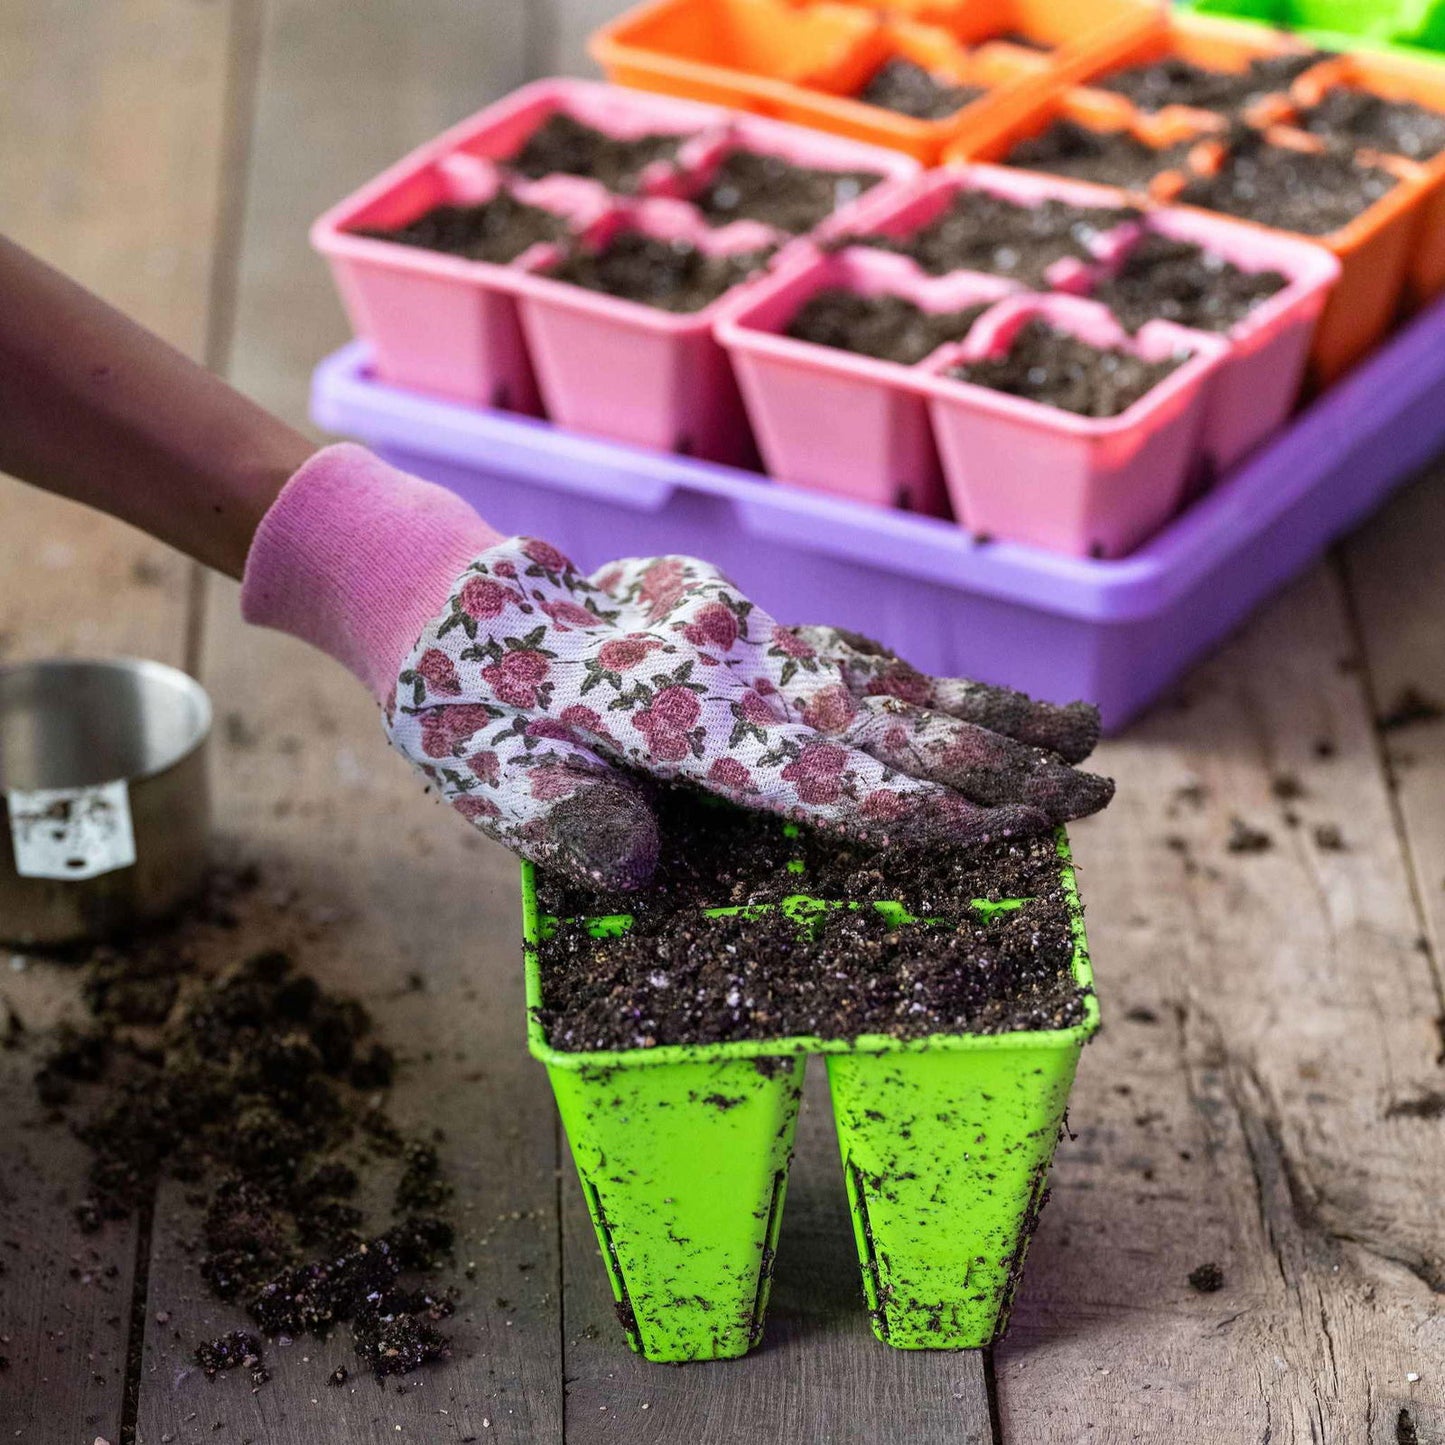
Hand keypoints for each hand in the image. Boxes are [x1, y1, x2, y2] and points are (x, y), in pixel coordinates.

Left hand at [386, 539, 1112, 888]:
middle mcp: (731, 668)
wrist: (451, 597)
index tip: (1021, 825)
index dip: (927, 807)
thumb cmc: (466, 705)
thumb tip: (642, 864)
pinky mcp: (740, 628)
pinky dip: (918, 684)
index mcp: (676, 717)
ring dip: (981, 713)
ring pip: (885, 678)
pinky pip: (849, 656)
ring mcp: (743, 639)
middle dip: (995, 762)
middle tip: (1095, 789)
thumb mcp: (487, 779)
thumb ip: (567, 824)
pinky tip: (961, 704)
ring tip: (1074, 733)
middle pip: (887, 721)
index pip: (827, 775)